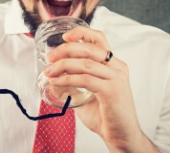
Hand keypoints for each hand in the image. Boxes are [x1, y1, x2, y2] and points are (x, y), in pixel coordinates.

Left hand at [43, 26, 157, 152]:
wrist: (121, 136)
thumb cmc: (105, 115)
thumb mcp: (86, 94)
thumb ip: (71, 83)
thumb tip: (51, 76)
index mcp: (113, 65)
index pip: (99, 39)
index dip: (82, 33)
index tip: (64, 36)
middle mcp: (117, 68)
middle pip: (89, 48)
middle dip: (65, 50)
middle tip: (49, 57)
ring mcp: (117, 79)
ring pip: (85, 63)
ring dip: (62, 66)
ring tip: (48, 72)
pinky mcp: (113, 91)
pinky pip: (86, 79)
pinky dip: (67, 79)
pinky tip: (56, 82)